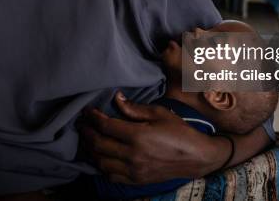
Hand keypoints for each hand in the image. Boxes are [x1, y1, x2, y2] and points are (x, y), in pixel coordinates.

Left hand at [77, 92, 230, 183]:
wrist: (196, 157)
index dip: (93, 118)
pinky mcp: (137, 180)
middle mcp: (133, 155)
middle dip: (87, 133)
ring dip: (91, 151)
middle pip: (99, 145)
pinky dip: (101, 166)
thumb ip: (135, 108)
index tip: (88, 111)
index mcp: (138, 136)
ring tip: (88, 140)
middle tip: (82, 125)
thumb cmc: (179, 131)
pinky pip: (111, 175)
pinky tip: (100, 157)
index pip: (106, 126)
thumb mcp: (159, 113)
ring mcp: (134, 170)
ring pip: (101, 163)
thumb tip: (117, 99)